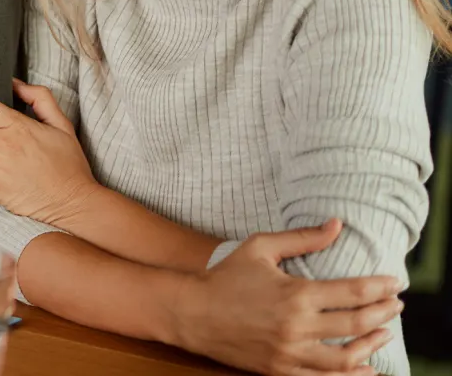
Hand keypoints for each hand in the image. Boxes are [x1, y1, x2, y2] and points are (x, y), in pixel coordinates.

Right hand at [173, 220, 401, 375]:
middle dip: (384, 314)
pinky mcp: (279, 369)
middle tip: (395, 306)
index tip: (396, 283)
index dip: (381, 287)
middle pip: (358, 324)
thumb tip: (337, 225)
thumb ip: (302, 238)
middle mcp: (297, 327)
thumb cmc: (224, 276)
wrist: (190, 312)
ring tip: (383, 335)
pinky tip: (364, 368)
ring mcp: (289, 352)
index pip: (354, 292)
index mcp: (295, 294)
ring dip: (372, 346)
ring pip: (346, 359)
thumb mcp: (260, 247)